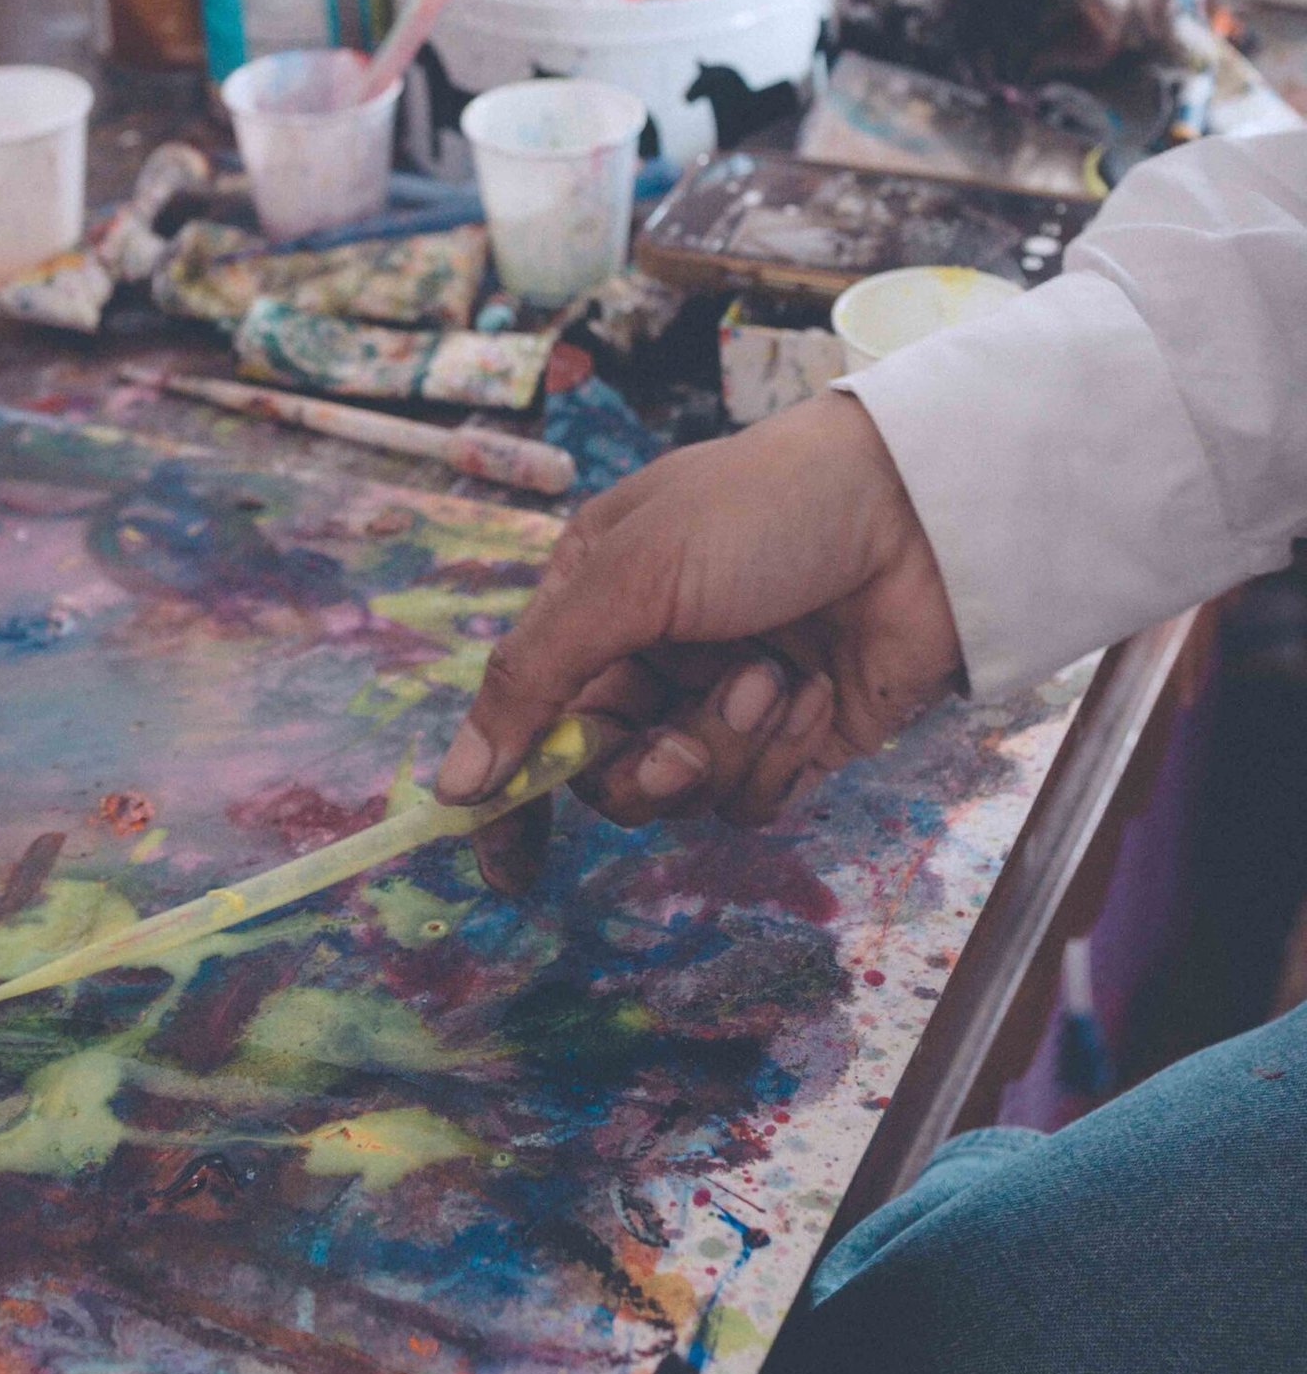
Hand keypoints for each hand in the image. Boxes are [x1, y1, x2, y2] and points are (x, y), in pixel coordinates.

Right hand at [436, 391, 962, 888]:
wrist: (918, 513)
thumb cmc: (762, 511)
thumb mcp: (629, 575)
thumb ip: (534, 679)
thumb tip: (455, 783)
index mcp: (597, 598)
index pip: (532, 711)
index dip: (513, 787)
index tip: (508, 862)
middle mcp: (654, 655)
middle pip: (606, 770)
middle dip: (647, 765)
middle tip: (684, 742)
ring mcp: (725, 699)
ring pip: (684, 793)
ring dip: (725, 746)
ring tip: (773, 679)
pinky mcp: (795, 739)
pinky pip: (754, 797)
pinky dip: (780, 755)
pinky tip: (813, 693)